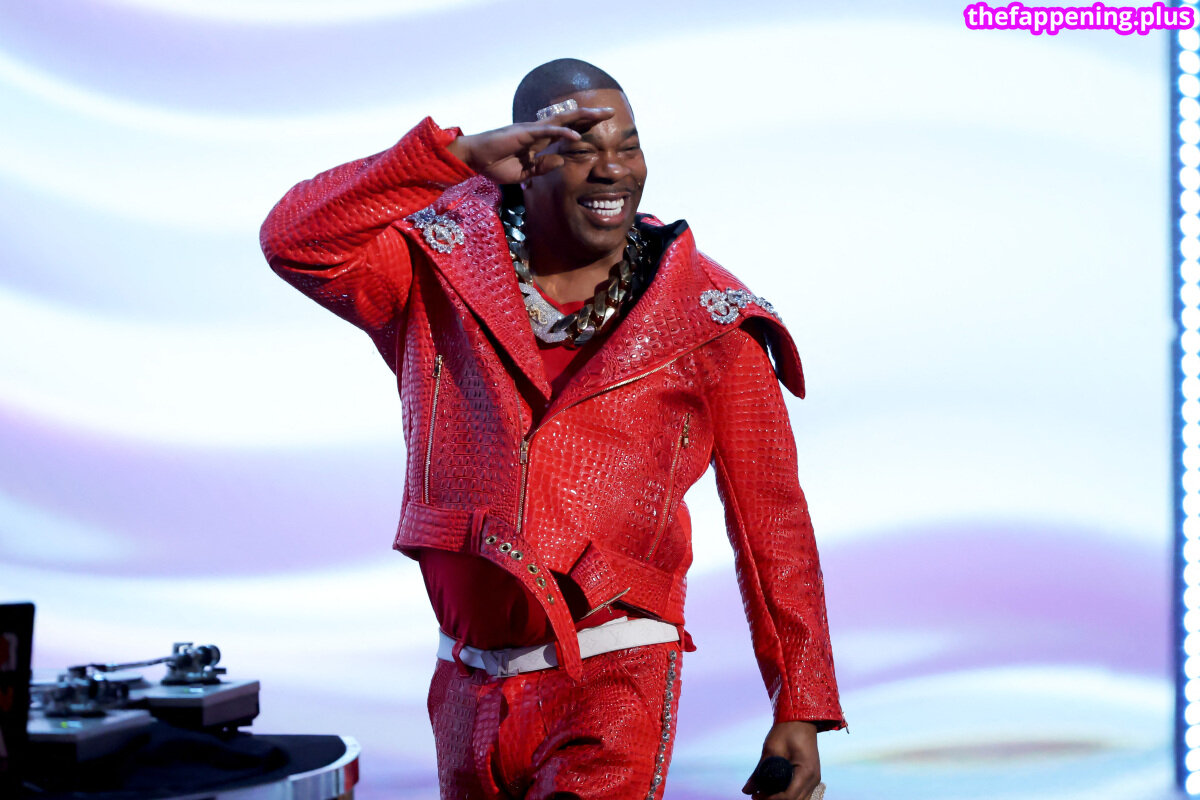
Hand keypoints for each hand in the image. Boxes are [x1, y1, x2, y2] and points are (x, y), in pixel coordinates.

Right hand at [445, 106, 615, 184]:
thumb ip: (542, 167)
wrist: (474, 159)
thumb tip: (561, 160)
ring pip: (563, 120)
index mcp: (540, 140)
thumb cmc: (495, 164)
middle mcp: (539, 131)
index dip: (584, 127)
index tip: (601, 127)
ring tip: (602, 114)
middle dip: (591, 115)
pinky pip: (546, 131)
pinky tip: (576, 135)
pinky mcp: (523, 132)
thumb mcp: (524, 173)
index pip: (567, 131)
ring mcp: (532, 130)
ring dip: (583, 116)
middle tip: (611, 111)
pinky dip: (562, 133)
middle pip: (570, 120)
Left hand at [742, 721, 821, 799]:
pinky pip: (800, 794)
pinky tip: (773, 790)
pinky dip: (788, 795)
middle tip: (757, 796)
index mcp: (806, 772)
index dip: (771, 799)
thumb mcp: (771, 749)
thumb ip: (759, 772)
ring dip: (783, 799)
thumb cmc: (787, 731)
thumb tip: (746, 790)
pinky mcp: (810, 777)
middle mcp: (813, 779)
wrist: (800, 720)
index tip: (756, 796)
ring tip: (764, 794)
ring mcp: (814, 779)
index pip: (789, 796)